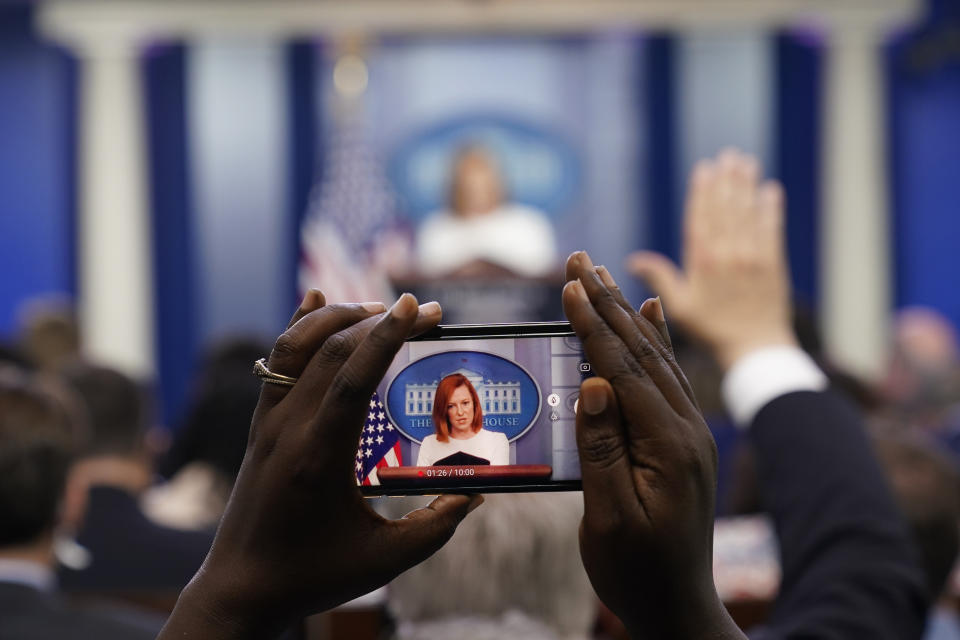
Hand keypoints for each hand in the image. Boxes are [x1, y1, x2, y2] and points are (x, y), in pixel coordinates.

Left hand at [159, 291, 481, 638]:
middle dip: (379, 321)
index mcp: (319, 457)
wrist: (241, 590)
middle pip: (330, 352)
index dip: (386, 337)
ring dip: (337, 317)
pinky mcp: (260, 427)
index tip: (415, 306)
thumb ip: (435, 527)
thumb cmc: (312, 577)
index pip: (352, 378)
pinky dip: (298, 327)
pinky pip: (276, 363)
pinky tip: (314, 300)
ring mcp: (268, 424)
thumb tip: (473, 494)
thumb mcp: (384, 561)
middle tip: (423, 311)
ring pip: (295, 347)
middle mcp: (288, 430)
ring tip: (378, 308)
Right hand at [565, 252, 743, 639]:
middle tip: (581, 260)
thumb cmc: (636, 571)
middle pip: (643, 352)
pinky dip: (656, 341)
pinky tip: (651, 314)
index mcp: (668, 446)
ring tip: (604, 276)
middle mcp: (687, 430)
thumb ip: (602, 450)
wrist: (678, 607)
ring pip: (657, 359)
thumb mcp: (609, 519)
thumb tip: (595, 383)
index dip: (594, 327)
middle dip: (609, 304)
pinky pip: (668, 378)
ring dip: (627, 315)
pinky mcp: (685, 440)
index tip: (571, 285)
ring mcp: (691, 433)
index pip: (624, 370)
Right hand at [627, 149, 794, 369]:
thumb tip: (632, 260)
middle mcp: (728, 254)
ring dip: (747, 186)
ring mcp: (753, 257)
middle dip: (726, 180)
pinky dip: (770, 208)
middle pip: (726, 209)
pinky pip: (772, 228)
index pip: (702, 218)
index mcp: (702, 262)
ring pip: (748, 213)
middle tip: (727, 156)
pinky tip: (770, 190)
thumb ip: (659, 278)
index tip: (704, 168)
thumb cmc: (711, 330)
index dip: (702, 191)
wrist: (754, 348)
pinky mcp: (774, 263)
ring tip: (745, 162)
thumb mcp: (679, 307)